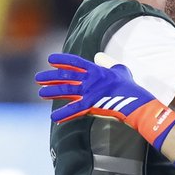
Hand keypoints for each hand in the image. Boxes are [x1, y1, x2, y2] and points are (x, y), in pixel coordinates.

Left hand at [34, 52, 174, 147]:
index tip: (50, 60)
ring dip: (52, 92)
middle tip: (38, 78)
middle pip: (66, 77)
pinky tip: (54, 117)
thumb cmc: (130, 87)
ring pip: (66, 91)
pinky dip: (64, 114)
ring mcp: (90, 93)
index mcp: (96, 70)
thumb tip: (99, 57)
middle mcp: (90, 80)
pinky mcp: (92, 106)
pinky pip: (74, 110)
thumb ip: (108, 63)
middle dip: (51, 77)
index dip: (62, 60)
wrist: (136, 101)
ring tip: (41, 93)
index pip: (75, 62)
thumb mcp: (120, 69)